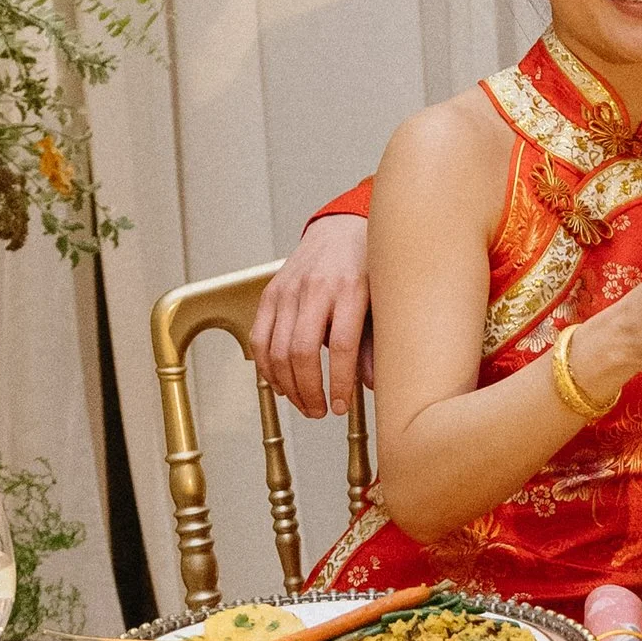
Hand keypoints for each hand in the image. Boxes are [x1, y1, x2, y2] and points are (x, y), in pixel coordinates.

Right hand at [251, 213, 372, 418]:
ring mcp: (289, 290)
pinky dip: (266, 367)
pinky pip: (259, 338)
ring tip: (304, 404)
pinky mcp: (270, 293)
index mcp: (351, 288)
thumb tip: (371, 386)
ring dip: (288, 386)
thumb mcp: (382, 300)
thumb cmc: (368, 267)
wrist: (341, 228)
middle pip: (302, 351)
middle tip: (320, 412)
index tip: (342, 406)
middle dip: (309, 391)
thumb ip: (375, 341)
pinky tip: (281, 383)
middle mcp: (316, 288)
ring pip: (277, 349)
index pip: (342, 345)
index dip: (340, 383)